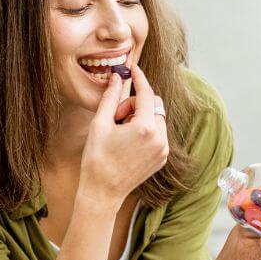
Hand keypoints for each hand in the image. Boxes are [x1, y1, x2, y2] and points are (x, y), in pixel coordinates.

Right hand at [78, 64, 167, 210]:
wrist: (102, 192)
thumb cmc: (97, 158)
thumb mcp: (100, 123)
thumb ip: (111, 96)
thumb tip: (118, 76)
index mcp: (145, 128)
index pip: (147, 93)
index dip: (139, 78)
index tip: (133, 68)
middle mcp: (160, 139)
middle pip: (153, 104)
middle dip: (136, 104)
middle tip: (116, 116)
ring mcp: (163, 150)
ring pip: (156, 118)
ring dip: (140, 117)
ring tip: (120, 131)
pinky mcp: (162, 158)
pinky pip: (158, 134)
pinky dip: (145, 130)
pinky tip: (127, 142)